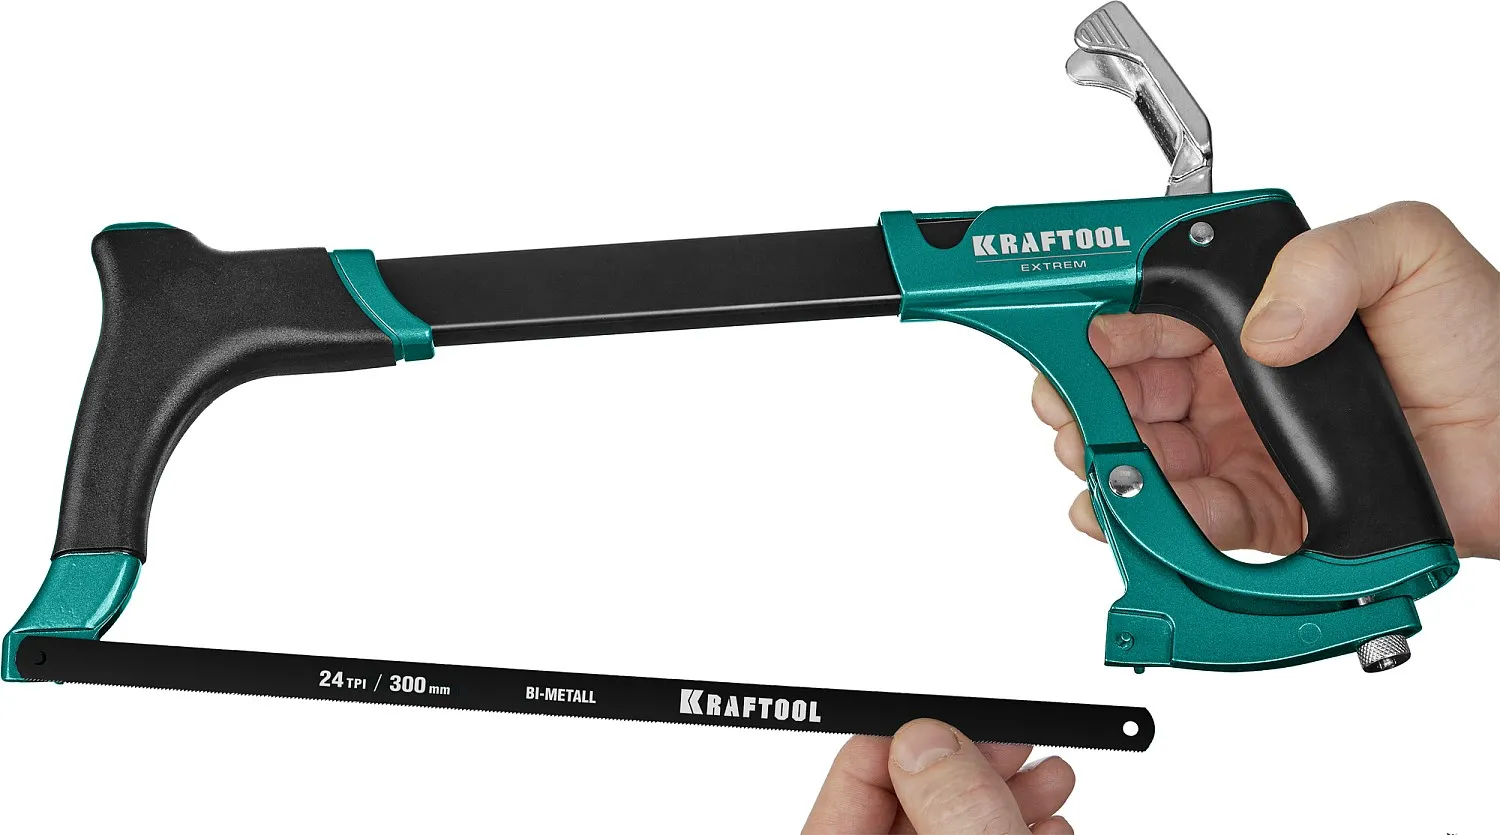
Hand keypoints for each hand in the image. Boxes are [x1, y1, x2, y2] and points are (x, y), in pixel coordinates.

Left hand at [802, 719, 1075, 833]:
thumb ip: (951, 810)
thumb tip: (925, 743)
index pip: (849, 789)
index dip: (899, 743)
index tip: (949, 719)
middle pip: (903, 806)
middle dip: (966, 765)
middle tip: (1008, 742)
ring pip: (947, 828)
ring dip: (999, 796)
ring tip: (1047, 778)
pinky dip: (1009, 830)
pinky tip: (1047, 823)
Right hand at [1032, 201, 1499, 556]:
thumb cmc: (1485, 344)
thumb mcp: (1411, 254)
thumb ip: (1330, 258)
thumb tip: (1262, 326)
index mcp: (1248, 307)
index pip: (1142, 304)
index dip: (1088, 313)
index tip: (1053, 326)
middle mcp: (1232, 375)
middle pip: (1120, 383)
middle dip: (1079, 395)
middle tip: (1071, 407)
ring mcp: (1240, 444)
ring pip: (1141, 455)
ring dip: (1109, 461)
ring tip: (1107, 464)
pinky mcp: (1261, 510)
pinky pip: (1189, 521)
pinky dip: (1158, 523)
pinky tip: (1152, 512)